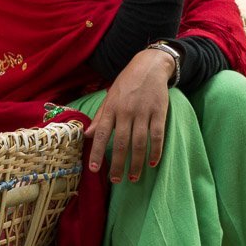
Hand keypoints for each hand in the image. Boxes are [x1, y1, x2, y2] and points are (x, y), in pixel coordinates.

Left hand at [85, 48, 174, 182]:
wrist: (149, 66)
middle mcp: (126, 111)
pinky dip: (155, 151)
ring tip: (133, 177)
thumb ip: (100, 117)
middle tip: (116, 180)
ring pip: (139, 143)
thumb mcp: (109, 97)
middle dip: (117, 164)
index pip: (101, 133)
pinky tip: (152, 163)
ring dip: (136, 163)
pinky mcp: (159, 112)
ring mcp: (143, 112)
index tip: (93, 168)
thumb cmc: (126, 83)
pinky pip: (157, 136)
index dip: (96, 151)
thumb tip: (86, 135)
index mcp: (111, 108)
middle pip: (120, 143)